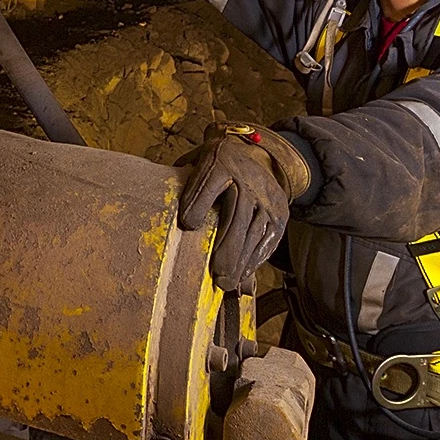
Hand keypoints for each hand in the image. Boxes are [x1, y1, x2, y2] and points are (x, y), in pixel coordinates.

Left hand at [177, 135, 290, 293]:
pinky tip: (243, 273)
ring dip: (240, 261)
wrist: (260, 157)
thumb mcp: (198, 162)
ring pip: (254, 231)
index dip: (198, 204)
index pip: (208, 183)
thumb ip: (181, 182)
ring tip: (226, 282)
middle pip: (237, 215)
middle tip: (216, 274)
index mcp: (220, 162)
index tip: (188, 224)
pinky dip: (256, 259)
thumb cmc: (218, 167)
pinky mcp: (280, 214)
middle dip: (226, 247)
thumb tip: (159, 209)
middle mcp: (247, 179)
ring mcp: (267, 198)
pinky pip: (269, 239)